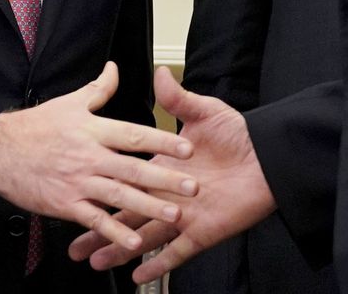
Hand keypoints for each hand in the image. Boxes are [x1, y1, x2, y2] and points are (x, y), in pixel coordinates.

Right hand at [0, 62, 198, 252]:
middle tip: (193, 186)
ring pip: (119, 195)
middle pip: (133, 168)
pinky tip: (133, 241)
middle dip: (165, 178)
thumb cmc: (34, 127)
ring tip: (174, 215)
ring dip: (148, 207)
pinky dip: (114, 231)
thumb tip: (115, 68)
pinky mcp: (66, 203)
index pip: (133, 135)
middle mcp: (89, 156)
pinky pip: (94, 219)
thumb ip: (98, 89)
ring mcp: (78, 181)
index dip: (161, 142)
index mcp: (92, 130)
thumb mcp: (68, 103)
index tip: (186, 148)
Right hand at [68, 67, 275, 282]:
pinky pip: (176, 253)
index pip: (124, 180)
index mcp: (162, 168)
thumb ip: (178, 99)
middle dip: (98, 231)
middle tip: (74, 245)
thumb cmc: (240, 135)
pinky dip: (157, 265)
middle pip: (124, 214)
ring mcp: (183, 216)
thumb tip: (159, 73)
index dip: (100, 187)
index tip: (75, 192)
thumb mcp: (203, 112)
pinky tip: (138, 276)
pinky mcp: (202, 232)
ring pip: (143, 237)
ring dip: (119, 250)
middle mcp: (167, 195)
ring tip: (95, 263)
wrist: (272, 158)